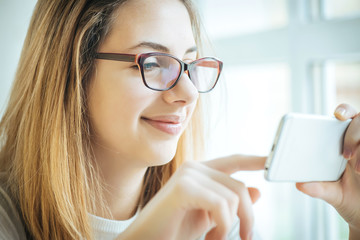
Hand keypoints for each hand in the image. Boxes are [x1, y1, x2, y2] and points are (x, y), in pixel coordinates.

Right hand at [117, 155, 265, 239]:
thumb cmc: (174, 229)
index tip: (272, 161)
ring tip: (215, 238)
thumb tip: (257, 189)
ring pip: (233, 198)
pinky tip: (211, 237)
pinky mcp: (183, 188)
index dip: (255, 160)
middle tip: (245, 238)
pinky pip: (220, 205)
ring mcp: (188, 175)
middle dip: (248, 216)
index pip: (233, 161)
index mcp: (200, 172)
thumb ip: (230, 203)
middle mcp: (194, 168)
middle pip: (239, 186)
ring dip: (230, 226)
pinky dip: (222, 226)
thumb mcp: (210, 217)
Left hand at [296, 104, 359, 238]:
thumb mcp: (331, 194)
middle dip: (353, 132)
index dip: (343, 111)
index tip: (337, 115)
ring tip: (356, 169)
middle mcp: (359, 142)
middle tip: (345, 154)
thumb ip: (317, 188)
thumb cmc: (348, 198)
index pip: (343, 117)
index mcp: (340, 143)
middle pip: (359, 121)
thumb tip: (299, 184)